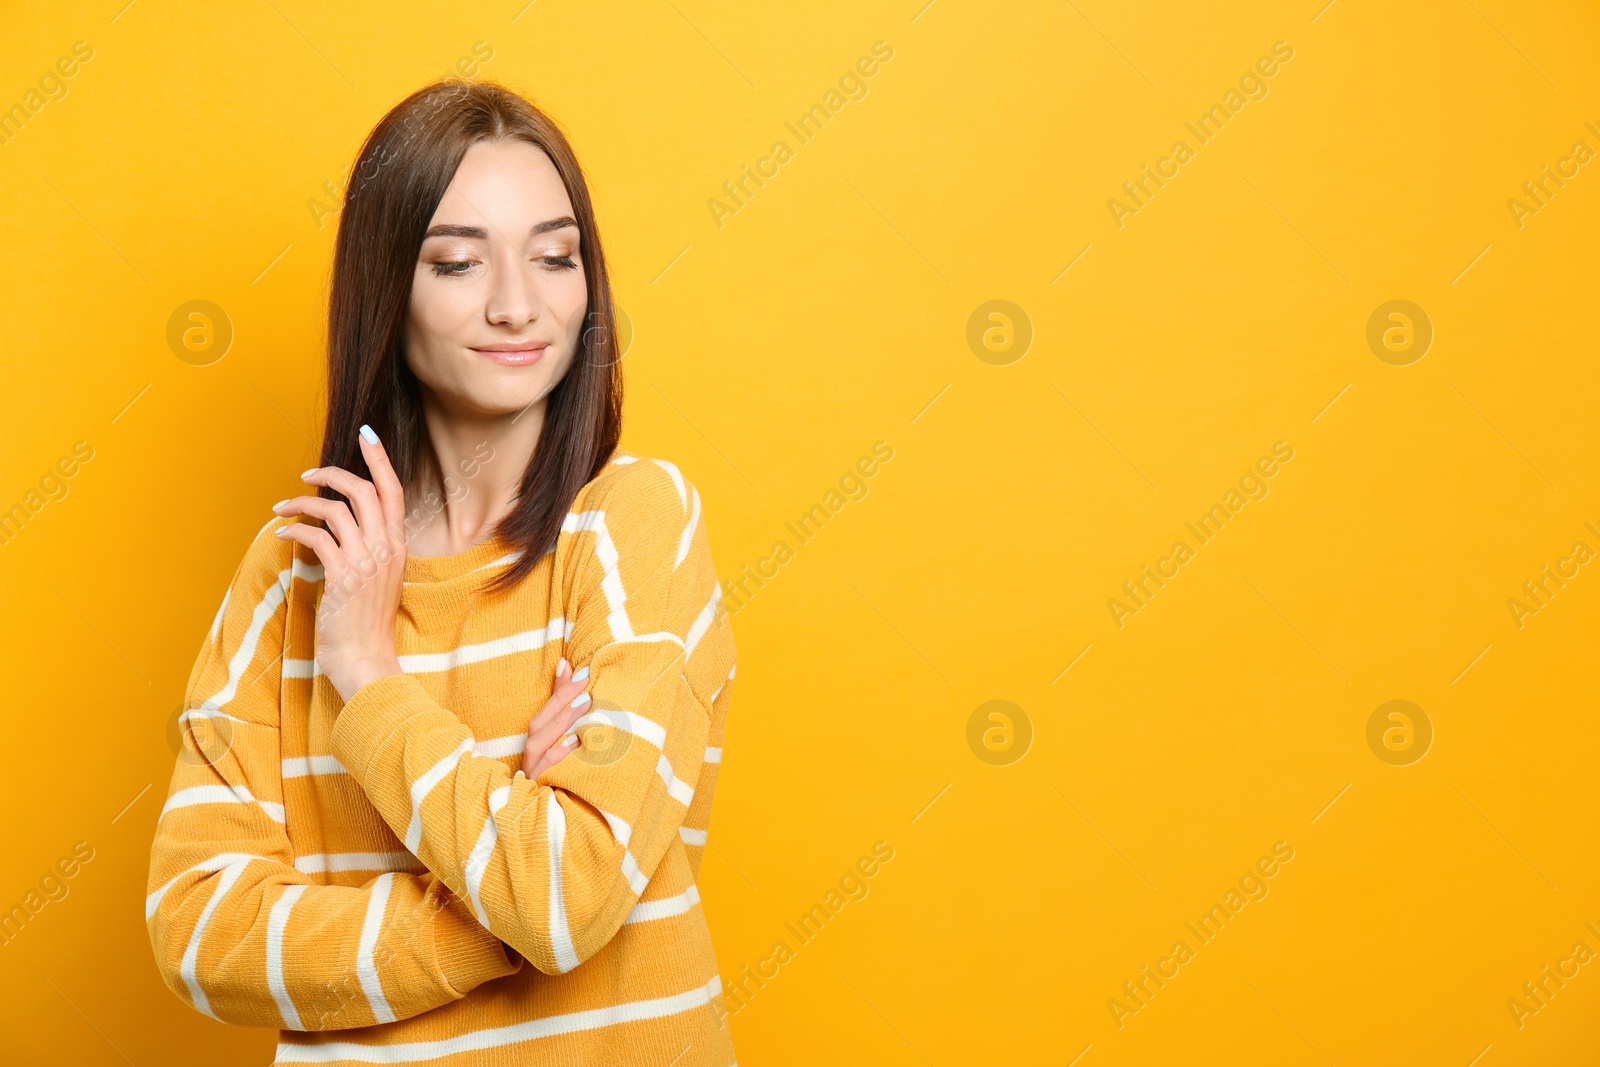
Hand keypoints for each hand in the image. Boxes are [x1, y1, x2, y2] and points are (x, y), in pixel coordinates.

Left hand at [273, 425, 406, 702]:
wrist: (366, 660)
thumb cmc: (367, 625)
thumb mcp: (378, 580)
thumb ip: (369, 551)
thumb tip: (342, 528)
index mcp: (398, 546)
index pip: (393, 491)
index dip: (379, 460)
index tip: (366, 435)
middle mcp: (386, 549)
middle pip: (363, 491)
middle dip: (332, 474)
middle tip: (308, 474)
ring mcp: (366, 562)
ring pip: (335, 510)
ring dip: (303, 502)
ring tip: (282, 508)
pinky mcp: (343, 577)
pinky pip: (316, 537)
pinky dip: (295, 531)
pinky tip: (283, 536)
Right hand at [521, 657, 591, 779]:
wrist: (567, 823)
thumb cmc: (569, 775)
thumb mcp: (571, 737)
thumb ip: (564, 705)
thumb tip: (566, 664)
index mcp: (538, 742)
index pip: (546, 710)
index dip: (561, 689)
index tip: (583, 671)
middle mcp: (531, 757)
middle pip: (539, 724)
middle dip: (562, 702)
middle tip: (587, 683)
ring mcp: (532, 774)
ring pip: (539, 744)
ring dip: (562, 723)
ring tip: (586, 705)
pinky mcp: (537, 791)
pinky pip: (544, 770)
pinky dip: (558, 755)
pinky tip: (576, 742)